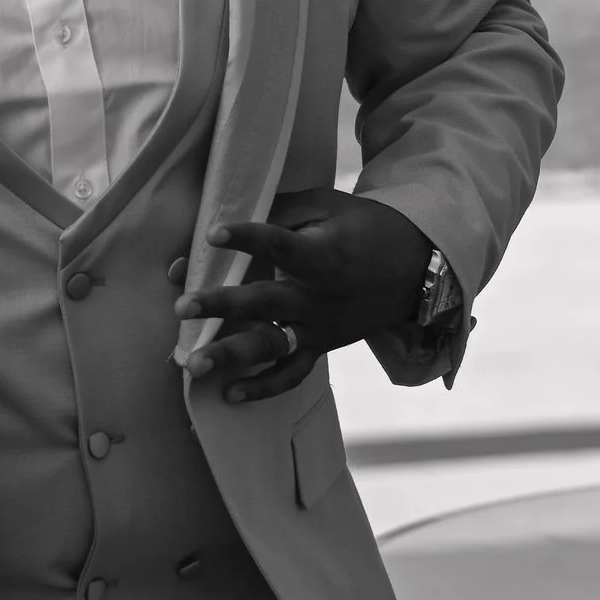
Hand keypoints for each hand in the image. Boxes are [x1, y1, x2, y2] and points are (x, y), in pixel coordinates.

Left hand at [176, 193, 432, 404]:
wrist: (416, 271)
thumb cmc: (364, 228)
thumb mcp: (328, 206)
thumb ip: (282, 211)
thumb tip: (233, 217)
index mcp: (323, 256)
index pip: (280, 245)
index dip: (247, 238)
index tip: (212, 233)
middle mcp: (319, 297)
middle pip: (265, 303)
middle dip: (223, 305)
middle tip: (182, 307)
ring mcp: (319, 328)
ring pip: (272, 346)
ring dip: (231, 355)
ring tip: (192, 364)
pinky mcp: (320, 346)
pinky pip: (292, 374)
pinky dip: (263, 387)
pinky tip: (228, 393)